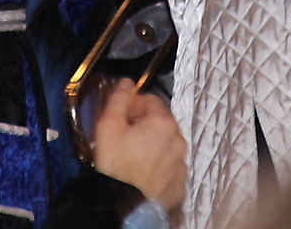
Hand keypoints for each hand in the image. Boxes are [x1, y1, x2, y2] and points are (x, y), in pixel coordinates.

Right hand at [92, 79, 185, 210]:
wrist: (123, 207)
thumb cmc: (114, 164)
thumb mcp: (108, 126)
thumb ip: (119, 99)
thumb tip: (127, 82)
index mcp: (163, 123)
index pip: (151, 101)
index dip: (133, 106)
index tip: (120, 118)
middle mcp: (179, 141)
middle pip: (161, 123)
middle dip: (144, 125)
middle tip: (124, 138)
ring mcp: (181, 165)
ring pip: (167, 146)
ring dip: (153, 146)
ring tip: (133, 158)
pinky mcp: (180, 186)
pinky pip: (170, 169)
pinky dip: (160, 167)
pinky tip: (143, 174)